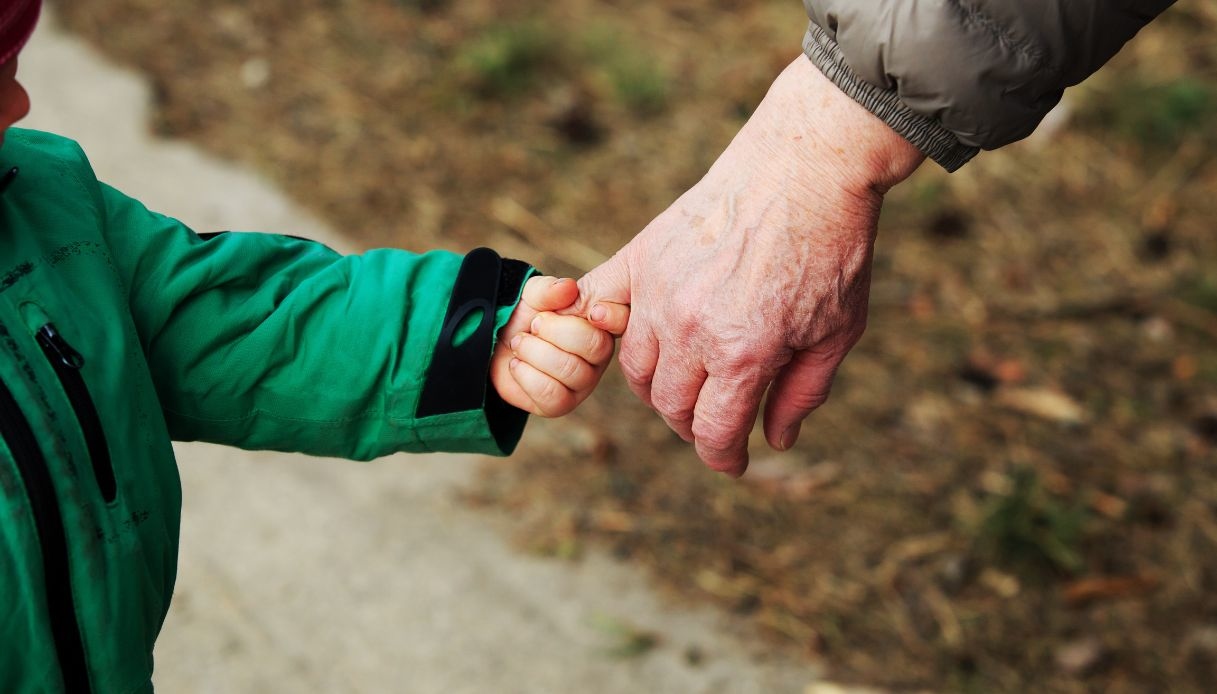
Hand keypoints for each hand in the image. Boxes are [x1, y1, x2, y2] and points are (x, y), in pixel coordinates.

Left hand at [490, 275, 628, 415]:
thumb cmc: (523, 318)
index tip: (592, 311)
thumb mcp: (532, 296)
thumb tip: (568, 287)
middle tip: (534, 324)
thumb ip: (548, 289)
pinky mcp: (561, 404)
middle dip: (555, 331)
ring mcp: (582, 384)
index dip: (613, 317)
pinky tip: (517, 364)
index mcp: (600, 326)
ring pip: (570, 370)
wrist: (495, 344)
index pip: (622, 322)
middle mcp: (598, 357)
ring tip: (519, 343)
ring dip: (534, 352)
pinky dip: (526, 375)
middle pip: (596, 347)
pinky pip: (552, 394)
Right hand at [566, 57, 924, 475]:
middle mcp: (690, 328)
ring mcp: (659, 291)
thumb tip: (775, 442)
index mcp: (743, 353)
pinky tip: (628, 341)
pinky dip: (608, 333)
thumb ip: (802, 393)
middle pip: (670, 406)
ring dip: (659, 389)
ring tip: (687, 383)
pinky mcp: (642, 257)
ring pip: (637, 369)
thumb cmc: (833, 249)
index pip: (713, 431)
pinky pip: (601, 309)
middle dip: (693, 426)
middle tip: (715, 422)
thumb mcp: (838, 331)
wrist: (806, 166)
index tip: (734, 462)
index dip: (723, 457)